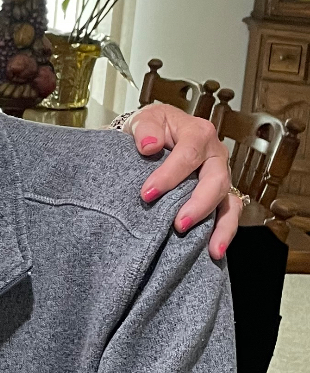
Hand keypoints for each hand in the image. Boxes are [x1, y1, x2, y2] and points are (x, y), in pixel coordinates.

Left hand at [124, 103, 236, 259]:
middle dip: (198, 204)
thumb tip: (149, 146)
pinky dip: (224, 233)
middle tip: (177, 224)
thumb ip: (145, 129)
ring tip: (209, 247)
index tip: (147, 194)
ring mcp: (219, 177)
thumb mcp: (144, 120)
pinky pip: (228, 214)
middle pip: (215, 180)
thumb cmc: (150, 130)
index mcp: (197, 134)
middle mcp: (214, 156)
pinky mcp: (217, 196)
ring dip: (218, 225)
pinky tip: (213, 252)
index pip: (189, 154)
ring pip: (227, 201)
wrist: (150, 138)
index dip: (169, 175)